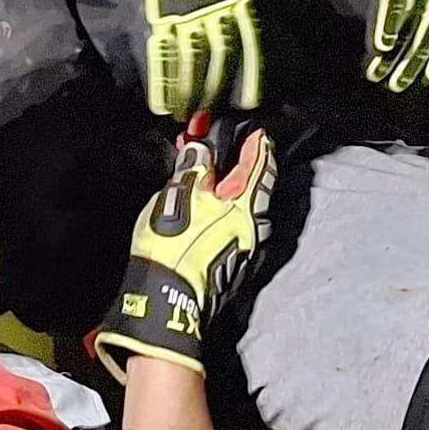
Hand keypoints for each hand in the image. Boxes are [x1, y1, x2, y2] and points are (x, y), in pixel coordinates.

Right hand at [95, 123, 277, 376]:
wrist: (167, 298)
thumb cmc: (175, 245)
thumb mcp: (179, 194)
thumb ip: (194, 167)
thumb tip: (201, 150)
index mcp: (247, 204)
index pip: (260, 164)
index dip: (256, 144)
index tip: (254, 131)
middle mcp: (254, 226)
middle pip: (255, 187)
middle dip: (238, 166)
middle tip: (218, 150)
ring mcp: (245, 247)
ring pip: (242, 208)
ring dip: (227, 189)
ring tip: (204, 177)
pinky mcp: (232, 263)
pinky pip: (232, 226)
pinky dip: (220, 210)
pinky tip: (203, 207)